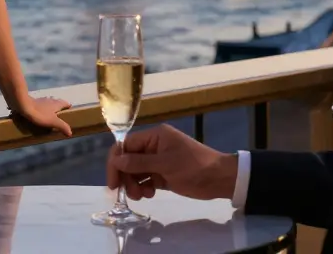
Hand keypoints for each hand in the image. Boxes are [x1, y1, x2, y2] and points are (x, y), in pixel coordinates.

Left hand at [12, 95, 71, 136]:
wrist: (23, 105)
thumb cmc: (40, 113)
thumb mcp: (53, 122)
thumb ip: (62, 126)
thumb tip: (70, 133)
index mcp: (56, 103)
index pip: (65, 103)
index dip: (68, 107)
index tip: (69, 111)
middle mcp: (49, 100)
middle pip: (56, 103)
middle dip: (58, 108)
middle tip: (59, 116)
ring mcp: (40, 100)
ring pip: (47, 104)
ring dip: (49, 109)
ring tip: (48, 117)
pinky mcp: (32, 102)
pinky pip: (39, 106)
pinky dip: (40, 110)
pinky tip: (37, 115)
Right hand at [107, 124, 236, 201]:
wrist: (219, 179)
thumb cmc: (194, 167)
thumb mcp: (166, 164)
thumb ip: (139, 162)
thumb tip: (116, 161)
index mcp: (154, 137)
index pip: (126, 145)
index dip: (116, 162)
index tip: (113, 182)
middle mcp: (153, 146)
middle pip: (128, 159)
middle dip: (126, 176)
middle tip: (128, 193)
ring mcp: (158, 161)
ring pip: (135, 171)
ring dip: (134, 184)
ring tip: (141, 196)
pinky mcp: (163, 174)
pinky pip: (145, 179)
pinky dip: (143, 187)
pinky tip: (149, 194)